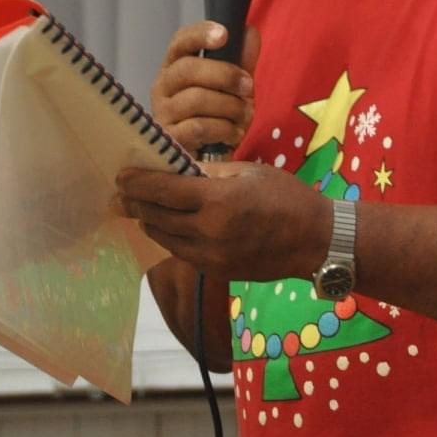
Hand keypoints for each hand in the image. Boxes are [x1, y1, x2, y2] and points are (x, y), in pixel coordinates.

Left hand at [116, 159, 327, 282]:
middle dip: (135, 203)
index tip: (120, 176)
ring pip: (165, 237)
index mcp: (218, 201)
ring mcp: (211, 256)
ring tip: (138, 208)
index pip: (163, 190)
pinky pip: (182, 252)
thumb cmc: (286, 197)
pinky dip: (169, 237)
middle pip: (157, 216)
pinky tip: (164, 226)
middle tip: (120, 193)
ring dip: (149, 221)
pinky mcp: (216, 271)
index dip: (138, 182)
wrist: (316, 241)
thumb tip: (174, 165)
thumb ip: (208, 171)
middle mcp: (209, 232)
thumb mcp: (247, 171)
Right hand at [150, 21, 259, 152]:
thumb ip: (241, 62)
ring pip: (196, 99)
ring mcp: (163, 113)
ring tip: (245, 116)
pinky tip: (233, 134)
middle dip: (225, 75)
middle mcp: (163, 86)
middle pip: (188, 69)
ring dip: (230, 107)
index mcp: (176, 66)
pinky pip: (199, 127)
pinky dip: (224, 129)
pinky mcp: (170, 138)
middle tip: (249, 87)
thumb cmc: (216, 118)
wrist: (208, 160)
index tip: (224, 35)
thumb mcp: (233, 88)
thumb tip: (249, 32)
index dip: (200, 35)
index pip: (181, 42)